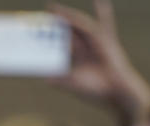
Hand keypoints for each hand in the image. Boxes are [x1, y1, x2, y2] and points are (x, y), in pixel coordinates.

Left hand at [49, 0, 149, 125]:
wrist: (114, 92)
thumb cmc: (95, 90)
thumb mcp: (72, 84)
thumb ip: (60, 80)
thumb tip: (44, 78)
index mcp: (77, 56)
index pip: (60, 42)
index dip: (49, 36)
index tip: (35, 29)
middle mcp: (85, 47)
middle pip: (68, 31)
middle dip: (57, 21)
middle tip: (43, 11)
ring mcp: (96, 42)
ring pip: (79, 26)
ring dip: (68, 15)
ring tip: (54, 8)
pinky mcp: (106, 41)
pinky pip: (106, 24)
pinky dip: (104, 12)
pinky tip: (99, 1)